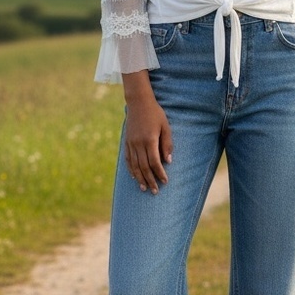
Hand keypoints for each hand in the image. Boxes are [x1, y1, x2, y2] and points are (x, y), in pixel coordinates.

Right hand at [122, 71, 172, 193]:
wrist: (138, 103)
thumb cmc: (155, 114)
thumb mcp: (166, 127)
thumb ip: (167, 144)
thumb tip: (168, 162)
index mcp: (149, 140)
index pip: (154, 162)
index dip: (160, 173)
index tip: (165, 181)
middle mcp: (138, 144)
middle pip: (144, 167)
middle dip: (150, 180)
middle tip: (155, 191)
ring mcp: (131, 144)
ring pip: (135, 165)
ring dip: (140, 178)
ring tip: (144, 188)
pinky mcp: (126, 142)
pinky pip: (128, 159)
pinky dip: (131, 169)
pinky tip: (134, 177)